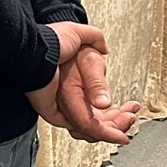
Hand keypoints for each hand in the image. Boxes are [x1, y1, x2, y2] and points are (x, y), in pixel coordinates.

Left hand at [26, 22, 140, 144]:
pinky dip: (96, 130)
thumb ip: (92, 37)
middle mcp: (69, 96)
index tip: (133, 108)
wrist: (33, 46)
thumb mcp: (77, 35)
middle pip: (97, 120)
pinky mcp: (52, 111)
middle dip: (119, 122)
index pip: (99, 106)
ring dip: (111, 128)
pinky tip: (112, 129)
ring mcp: (61, 104)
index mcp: (76, 83)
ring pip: (89, 126)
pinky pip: (76, 127)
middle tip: (131, 119)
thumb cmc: (51, 39)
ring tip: (126, 121)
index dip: (118, 109)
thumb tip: (104, 48)